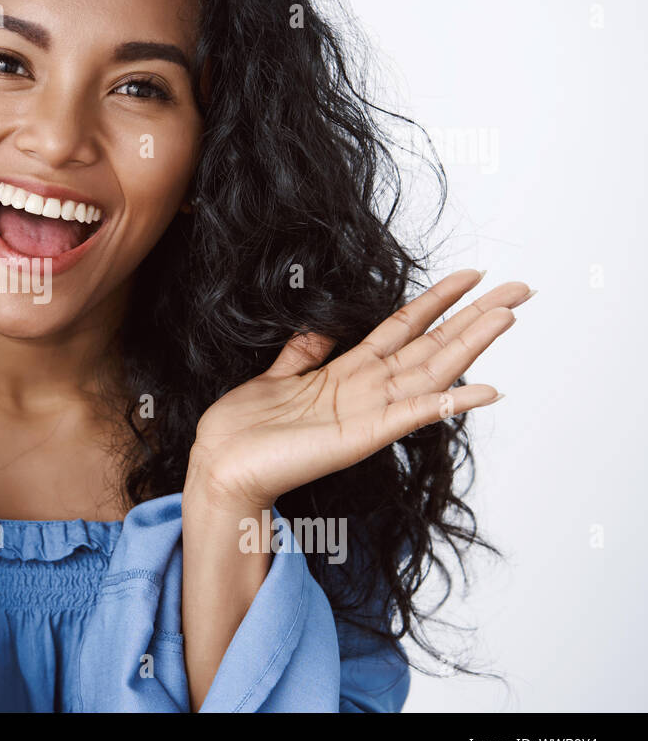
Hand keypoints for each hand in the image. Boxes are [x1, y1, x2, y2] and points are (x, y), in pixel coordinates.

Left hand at [186, 269, 533, 512]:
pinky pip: (412, 415)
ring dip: (471, 344)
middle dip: (474, 316)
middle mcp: (365, 390)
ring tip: (508, 317)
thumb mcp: (277, 375)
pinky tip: (483, 390)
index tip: (470, 275)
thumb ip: (303, 352)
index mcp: (346, 372)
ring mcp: (368, 413)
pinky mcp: (360, 437)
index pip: (403, 327)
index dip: (436, 300)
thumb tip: (319, 327)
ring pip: (431, 370)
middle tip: (519, 288)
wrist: (221, 465)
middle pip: (431, 344)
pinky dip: (448, 403)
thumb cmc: (245, 428)